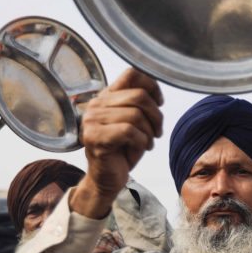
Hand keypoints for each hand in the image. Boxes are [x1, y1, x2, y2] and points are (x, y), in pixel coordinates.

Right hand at [72, 69, 163, 218]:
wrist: (107, 178)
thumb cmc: (123, 150)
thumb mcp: (135, 122)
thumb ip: (140, 103)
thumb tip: (156, 91)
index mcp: (106, 97)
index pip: (132, 74)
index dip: (152, 86)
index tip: (159, 103)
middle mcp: (96, 105)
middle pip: (139, 96)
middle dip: (156, 116)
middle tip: (158, 132)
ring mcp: (92, 121)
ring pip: (135, 115)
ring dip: (149, 132)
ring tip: (147, 143)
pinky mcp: (95, 138)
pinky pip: (129, 131)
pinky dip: (141, 141)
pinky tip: (140, 149)